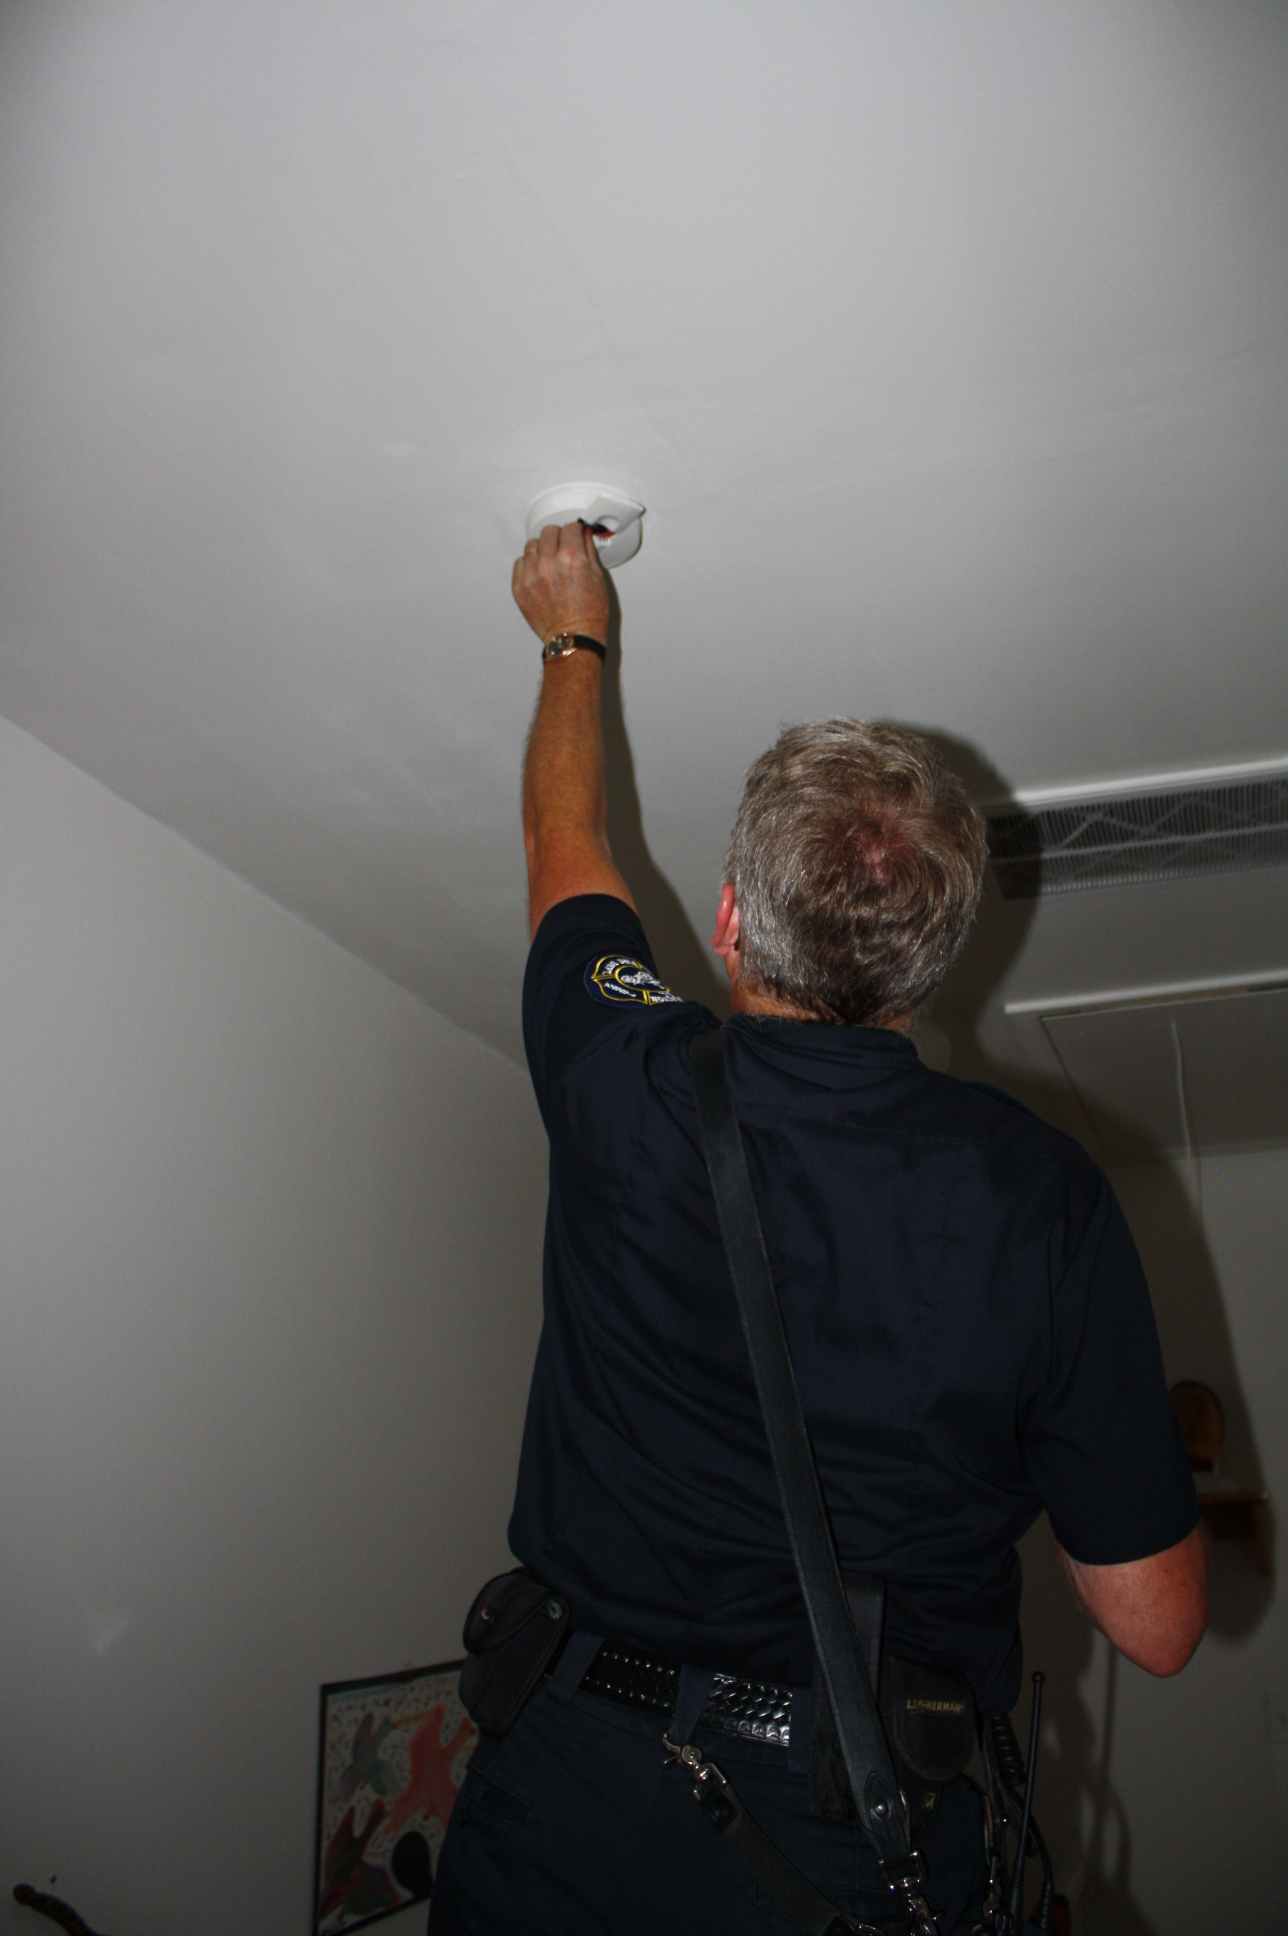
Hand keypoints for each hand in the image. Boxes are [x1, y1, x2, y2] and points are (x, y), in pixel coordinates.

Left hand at [512, 521, 609, 646]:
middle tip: (564, 548)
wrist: (573, 640)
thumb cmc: (589, 615)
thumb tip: (583, 535)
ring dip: (542, 549)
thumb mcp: (598, 578)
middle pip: (549, 531)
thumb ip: (589, 551)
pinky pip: (520, 562)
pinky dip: (529, 564)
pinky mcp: (519, 587)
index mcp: (571, 558)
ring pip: (532, 544)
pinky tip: (539, 573)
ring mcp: (531, 575)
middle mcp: (549, 563)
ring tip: (550, 562)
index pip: (570, 527)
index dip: (575, 531)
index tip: (575, 536)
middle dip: (559, 537)